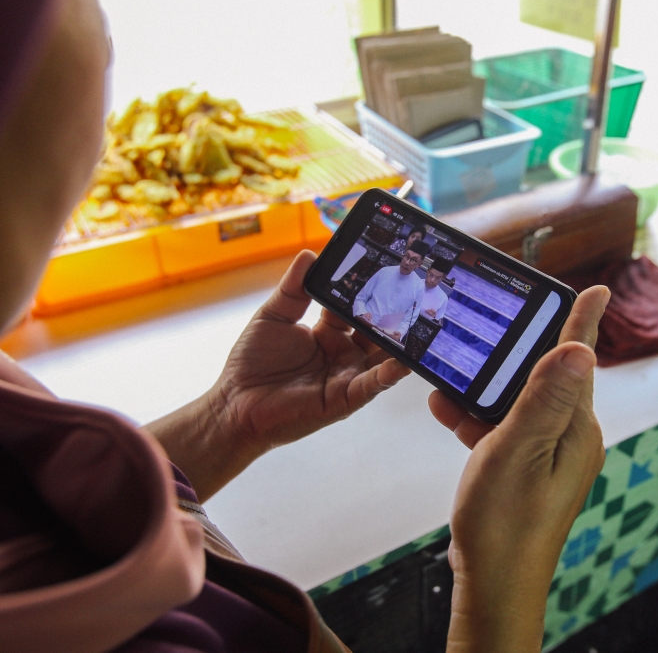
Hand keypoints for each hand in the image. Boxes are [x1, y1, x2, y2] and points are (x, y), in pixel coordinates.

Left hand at [147, 251, 409, 500]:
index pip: (355, 306)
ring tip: (422, 325)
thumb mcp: (273, 316)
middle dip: (394, 314)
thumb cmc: (250, 363)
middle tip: (416, 293)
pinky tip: (404, 362)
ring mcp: (346, 376)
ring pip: (382, 357)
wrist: (235, 403)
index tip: (386, 269)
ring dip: (401, 344)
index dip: (369, 290)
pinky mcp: (344, 399)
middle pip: (376, 330)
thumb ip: (294, 288)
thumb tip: (309, 254)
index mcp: (327, 332)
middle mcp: (342, 352)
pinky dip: (389, 374)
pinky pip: (372, 385)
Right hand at [428, 286, 608, 652]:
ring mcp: (547, 454)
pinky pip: (503, 429)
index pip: (578, 361)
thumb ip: (545, 398)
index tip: (596, 287)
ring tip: (449, 383)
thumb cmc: (506, 524)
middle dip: (512, 355)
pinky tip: (449, 413)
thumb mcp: (520, 450)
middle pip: (544, 377)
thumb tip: (580, 348)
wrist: (495, 584)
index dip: (582, 320)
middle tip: (489, 328)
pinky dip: (476, 419)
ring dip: (484, 391)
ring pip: (517, 403)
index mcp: (576, 428)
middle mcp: (569, 437)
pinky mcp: (526, 470)